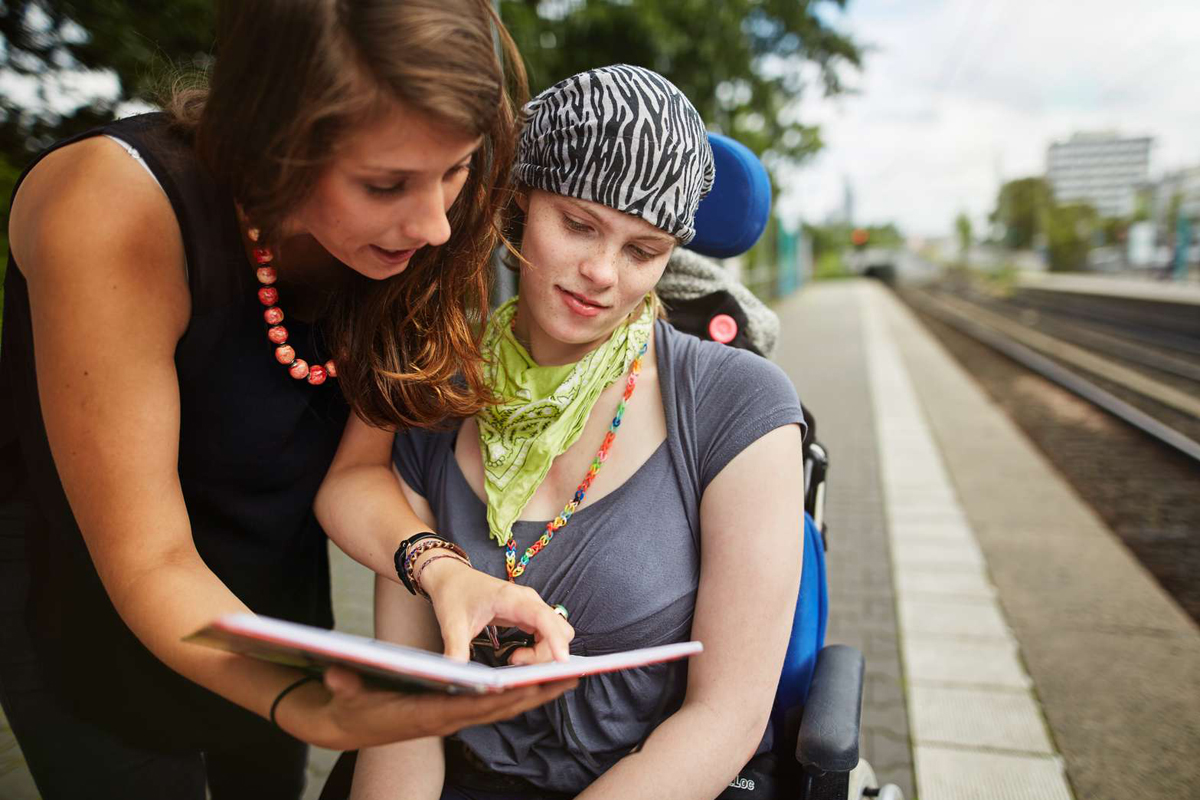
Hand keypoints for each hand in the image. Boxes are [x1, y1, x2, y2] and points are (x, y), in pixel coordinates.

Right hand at [288, 666, 576, 749]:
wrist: (350, 724)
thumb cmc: (353, 706)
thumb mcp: (346, 693)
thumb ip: (345, 685)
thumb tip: (336, 675)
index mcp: (429, 715)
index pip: (471, 706)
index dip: (501, 695)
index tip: (529, 685)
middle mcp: (448, 720)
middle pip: (500, 707)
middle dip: (536, 694)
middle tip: (571, 677)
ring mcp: (455, 718)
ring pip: (503, 706)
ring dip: (536, 694)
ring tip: (570, 677)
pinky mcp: (457, 713)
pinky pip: (495, 703)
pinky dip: (520, 694)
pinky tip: (541, 683)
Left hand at [419, 557, 573, 662]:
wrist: (451, 577)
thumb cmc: (454, 595)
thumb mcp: (452, 624)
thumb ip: (456, 649)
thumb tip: (457, 674)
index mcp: (511, 598)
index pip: (543, 618)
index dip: (556, 639)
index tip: (562, 660)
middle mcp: (528, 601)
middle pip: (559, 629)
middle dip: (547, 652)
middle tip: (516, 662)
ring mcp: (531, 607)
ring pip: (557, 632)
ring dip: (544, 653)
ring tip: (514, 659)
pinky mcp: (529, 614)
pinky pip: (548, 634)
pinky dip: (540, 649)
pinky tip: (518, 655)